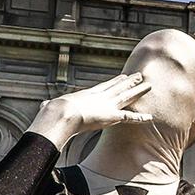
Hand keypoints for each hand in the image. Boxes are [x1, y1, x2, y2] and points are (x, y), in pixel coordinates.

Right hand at [27, 73, 154, 149]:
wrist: (61, 113)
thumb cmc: (53, 112)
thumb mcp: (51, 108)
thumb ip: (49, 107)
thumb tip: (44, 106)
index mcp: (87, 95)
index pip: (104, 87)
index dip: (114, 82)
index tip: (122, 77)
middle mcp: (100, 97)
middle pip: (118, 88)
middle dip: (128, 82)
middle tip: (139, 76)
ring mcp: (107, 105)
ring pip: (126, 96)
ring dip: (138, 91)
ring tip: (148, 84)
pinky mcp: (111, 115)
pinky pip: (129, 117)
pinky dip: (140, 118)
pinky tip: (150, 117)